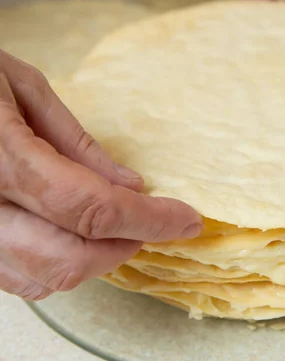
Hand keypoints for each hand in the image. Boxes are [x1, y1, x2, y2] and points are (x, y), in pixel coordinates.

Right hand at [0, 50, 201, 300]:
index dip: (149, 220)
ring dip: (96, 259)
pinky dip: (58, 265)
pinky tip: (76, 235)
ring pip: (43, 278)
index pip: (91, 209)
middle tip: (157, 221)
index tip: (186, 219)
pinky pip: (15, 277)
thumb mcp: (20, 86)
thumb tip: (129, 186)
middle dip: (126, 245)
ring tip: (120, 225)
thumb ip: (76, 144)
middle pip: (68, 258)